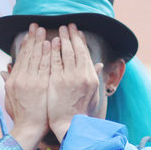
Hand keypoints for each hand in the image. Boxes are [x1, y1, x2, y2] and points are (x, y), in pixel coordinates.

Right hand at [3, 24, 50, 149]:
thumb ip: (8, 82)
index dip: (25, 45)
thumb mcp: (10, 98)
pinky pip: (45, 66)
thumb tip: (3, 70)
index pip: (20, 58)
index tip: (29, 34)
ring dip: (41, 42)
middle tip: (37, 26)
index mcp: (13, 81)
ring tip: (45, 31)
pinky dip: (48, 54)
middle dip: (32, 39)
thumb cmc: (22, 116)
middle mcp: (20, 79)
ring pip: (36, 57)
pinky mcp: (41, 86)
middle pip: (28, 54)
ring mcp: (31, 82)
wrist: (29, 129)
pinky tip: (51, 44)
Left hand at [47, 24, 102, 141]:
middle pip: (77, 50)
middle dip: (72, 35)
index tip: (78, 32)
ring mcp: (69, 78)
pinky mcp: (57, 81)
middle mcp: (82, 76)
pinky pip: (54, 61)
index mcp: (91, 77)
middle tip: (68, 25)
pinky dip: (53, 50)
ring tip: (59, 30)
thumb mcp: (92, 94)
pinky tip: (51, 42)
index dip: (81, 41)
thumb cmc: (79, 111)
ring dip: (63, 38)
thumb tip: (99, 64)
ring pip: (66, 52)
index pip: (86, 54)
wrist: (69, 124)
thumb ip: (95, 77)